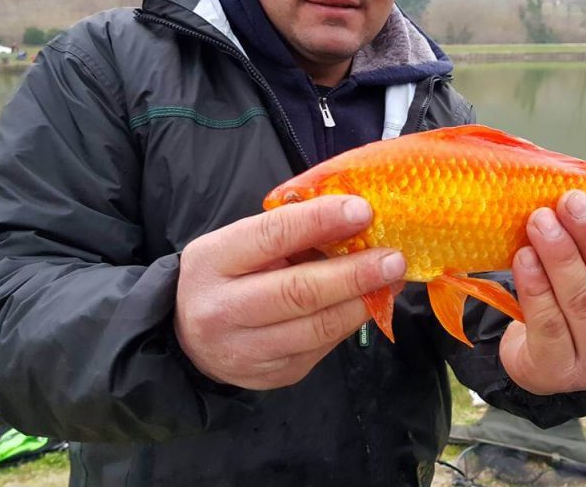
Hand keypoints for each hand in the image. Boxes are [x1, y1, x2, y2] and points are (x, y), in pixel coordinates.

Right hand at [174, 195, 405, 390]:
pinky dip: (351, 321)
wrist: (192, 338)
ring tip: (392, 279)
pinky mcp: (273, 376)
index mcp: (212, 261)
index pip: (271, 236)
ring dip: (362, 301)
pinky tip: (370, 302)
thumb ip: (288, 231)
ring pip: (317, 327)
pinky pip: (322, 347)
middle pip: (298, 292)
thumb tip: (354, 217)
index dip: (320, 221)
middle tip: (394, 258)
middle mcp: (222, 310)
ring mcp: (246, 350)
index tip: (362, 210)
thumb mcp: (242, 243)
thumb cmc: (228, 275)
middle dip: (354, 273)